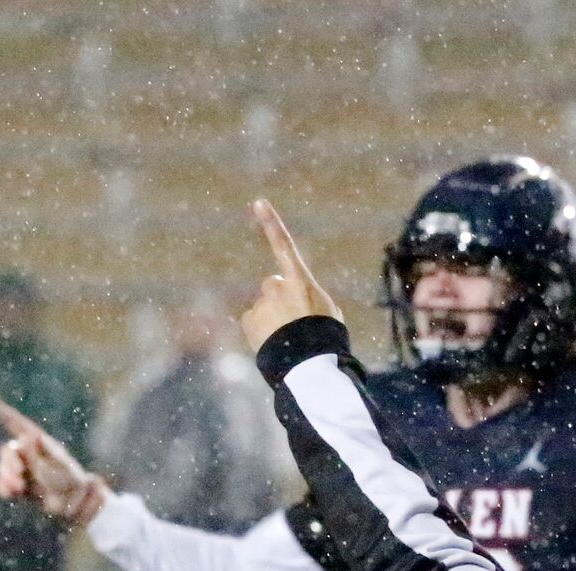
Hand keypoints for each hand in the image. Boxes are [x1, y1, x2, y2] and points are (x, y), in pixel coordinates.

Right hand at [0, 395, 108, 526]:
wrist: (72, 503)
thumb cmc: (70, 480)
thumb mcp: (58, 465)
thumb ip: (40, 452)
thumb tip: (26, 436)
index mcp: (37, 441)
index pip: (15, 422)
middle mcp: (26, 453)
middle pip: (7, 452)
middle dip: (9, 465)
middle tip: (19, 481)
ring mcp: (21, 469)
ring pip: (3, 468)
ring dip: (7, 478)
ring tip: (18, 489)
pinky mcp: (17, 485)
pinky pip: (3, 484)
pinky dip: (4, 488)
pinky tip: (10, 493)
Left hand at [238, 199, 343, 352]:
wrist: (308, 363)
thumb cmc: (326, 338)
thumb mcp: (326, 310)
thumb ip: (307, 297)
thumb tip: (296, 303)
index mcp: (300, 280)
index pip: (284, 245)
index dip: (271, 223)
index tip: (258, 202)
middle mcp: (276, 286)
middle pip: (273, 286)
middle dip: (279, 299)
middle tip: (293, 322)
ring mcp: (261, 303)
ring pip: (264, 306)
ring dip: (270, 317)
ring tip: (285, 336)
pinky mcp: (249, 320)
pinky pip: (253, 322)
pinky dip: (259, 331)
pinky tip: (272, 342)